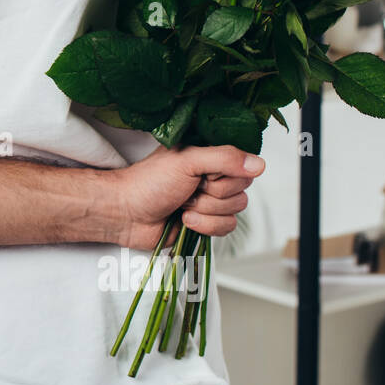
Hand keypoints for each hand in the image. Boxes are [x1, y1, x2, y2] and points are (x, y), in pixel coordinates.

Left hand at [109, 144, 264, 250]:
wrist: (126, 213)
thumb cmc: (148, 182)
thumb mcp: (187, 161)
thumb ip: (224, 158)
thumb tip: (259, 165)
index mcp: (208, 156)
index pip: (243, 166)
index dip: (225, 175)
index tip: (203, 174)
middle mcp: (212, 176)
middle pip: (241, 191)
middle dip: (212, 195)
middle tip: (188, 189)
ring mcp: (209, 200)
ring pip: (235, 211)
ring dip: (205, 211)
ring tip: (182, 204)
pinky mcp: (206, 223)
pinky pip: (226, 228)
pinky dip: (204, 226)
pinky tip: (184, 219)